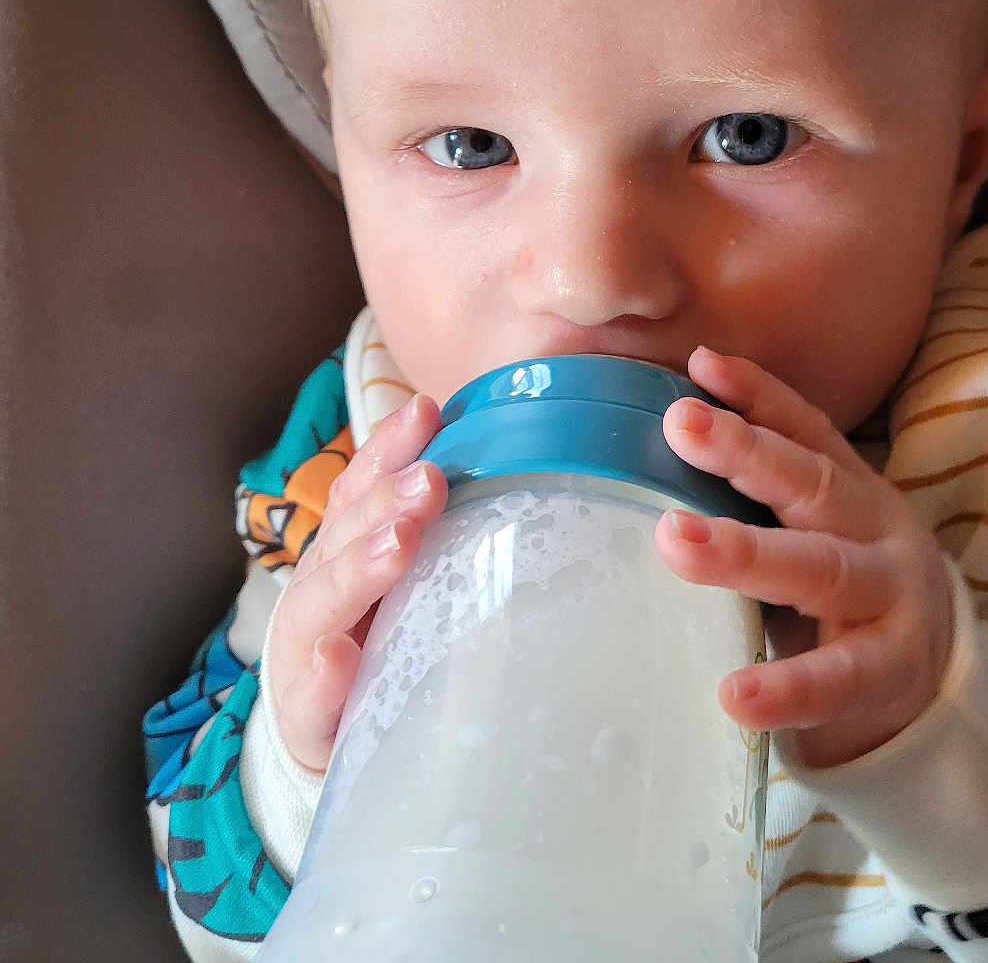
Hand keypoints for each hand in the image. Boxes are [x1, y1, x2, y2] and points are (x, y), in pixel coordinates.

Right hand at [267, 392, 446, 771]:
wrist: (329, 738)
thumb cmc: (381, 640)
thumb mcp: (405, 579)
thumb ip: (439, 527)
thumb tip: (520, 460)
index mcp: (346, 549)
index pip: (361, 486)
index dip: (388, 447)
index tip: (427, 410)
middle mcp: (321, 589)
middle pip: (345, 534)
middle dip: (385, 502)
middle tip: (431, 480)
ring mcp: (307, 650)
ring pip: (322, 602)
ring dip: (359, 570)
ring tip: (398, 545)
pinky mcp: (307, 716)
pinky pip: (312, 697)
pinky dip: (323, 676)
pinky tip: (338, 658)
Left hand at [654, 348, 953, 769]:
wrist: (931, 687)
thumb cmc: (843, 600)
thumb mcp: (813, 535)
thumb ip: (756, 501)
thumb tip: (659, 446)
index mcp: (854, 493)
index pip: (808, 431)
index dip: (760, 394)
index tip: (702, 365)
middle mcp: (877, 533)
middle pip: (814, 485)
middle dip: (746, 451)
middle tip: (681, 423)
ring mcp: (890, 600)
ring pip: (821, 569)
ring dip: (747, 554)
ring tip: (677, 541)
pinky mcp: (890, 672)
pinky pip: (838, 678)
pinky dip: (787, 687)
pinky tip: (734, 693)